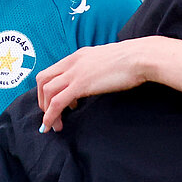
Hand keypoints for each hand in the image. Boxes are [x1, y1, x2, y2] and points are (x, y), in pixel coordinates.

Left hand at [34, 38, 155, 130]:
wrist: (139, 57)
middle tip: (50, 115)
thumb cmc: (131, 60)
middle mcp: (72, 62)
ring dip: (47, 111)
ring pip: (47, 92)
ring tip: (54, 124)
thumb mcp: (106, 61)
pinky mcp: (80, 85)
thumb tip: (94, 81)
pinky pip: (57, 102)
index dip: (48, 89)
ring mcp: (75, 73)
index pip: (52, 71)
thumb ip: (94, 70)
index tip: (54, 104)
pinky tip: (53, 124)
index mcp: (78, 56)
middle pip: (43, 80)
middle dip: (42, 100)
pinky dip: (51, 115)